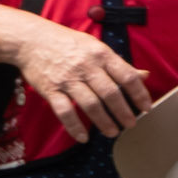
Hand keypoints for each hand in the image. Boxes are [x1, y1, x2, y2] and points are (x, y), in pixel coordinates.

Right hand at [10, 15, 151, 144]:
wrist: (31, 40)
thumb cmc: (68, 43)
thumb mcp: (96, 47)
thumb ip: (119, 64)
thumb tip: (144, 75)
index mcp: (101, 55)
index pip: (127, 76)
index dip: (139, 94)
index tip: (146, 107)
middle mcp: (86, 67)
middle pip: (111, 93)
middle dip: (124, 112)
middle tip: (131, 124)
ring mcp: (67, 79)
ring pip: (90, 104)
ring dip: (104, 121)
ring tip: (113, 132)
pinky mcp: (50, 89)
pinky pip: (64, 111)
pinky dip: (74, 126)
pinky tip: (83, 137)